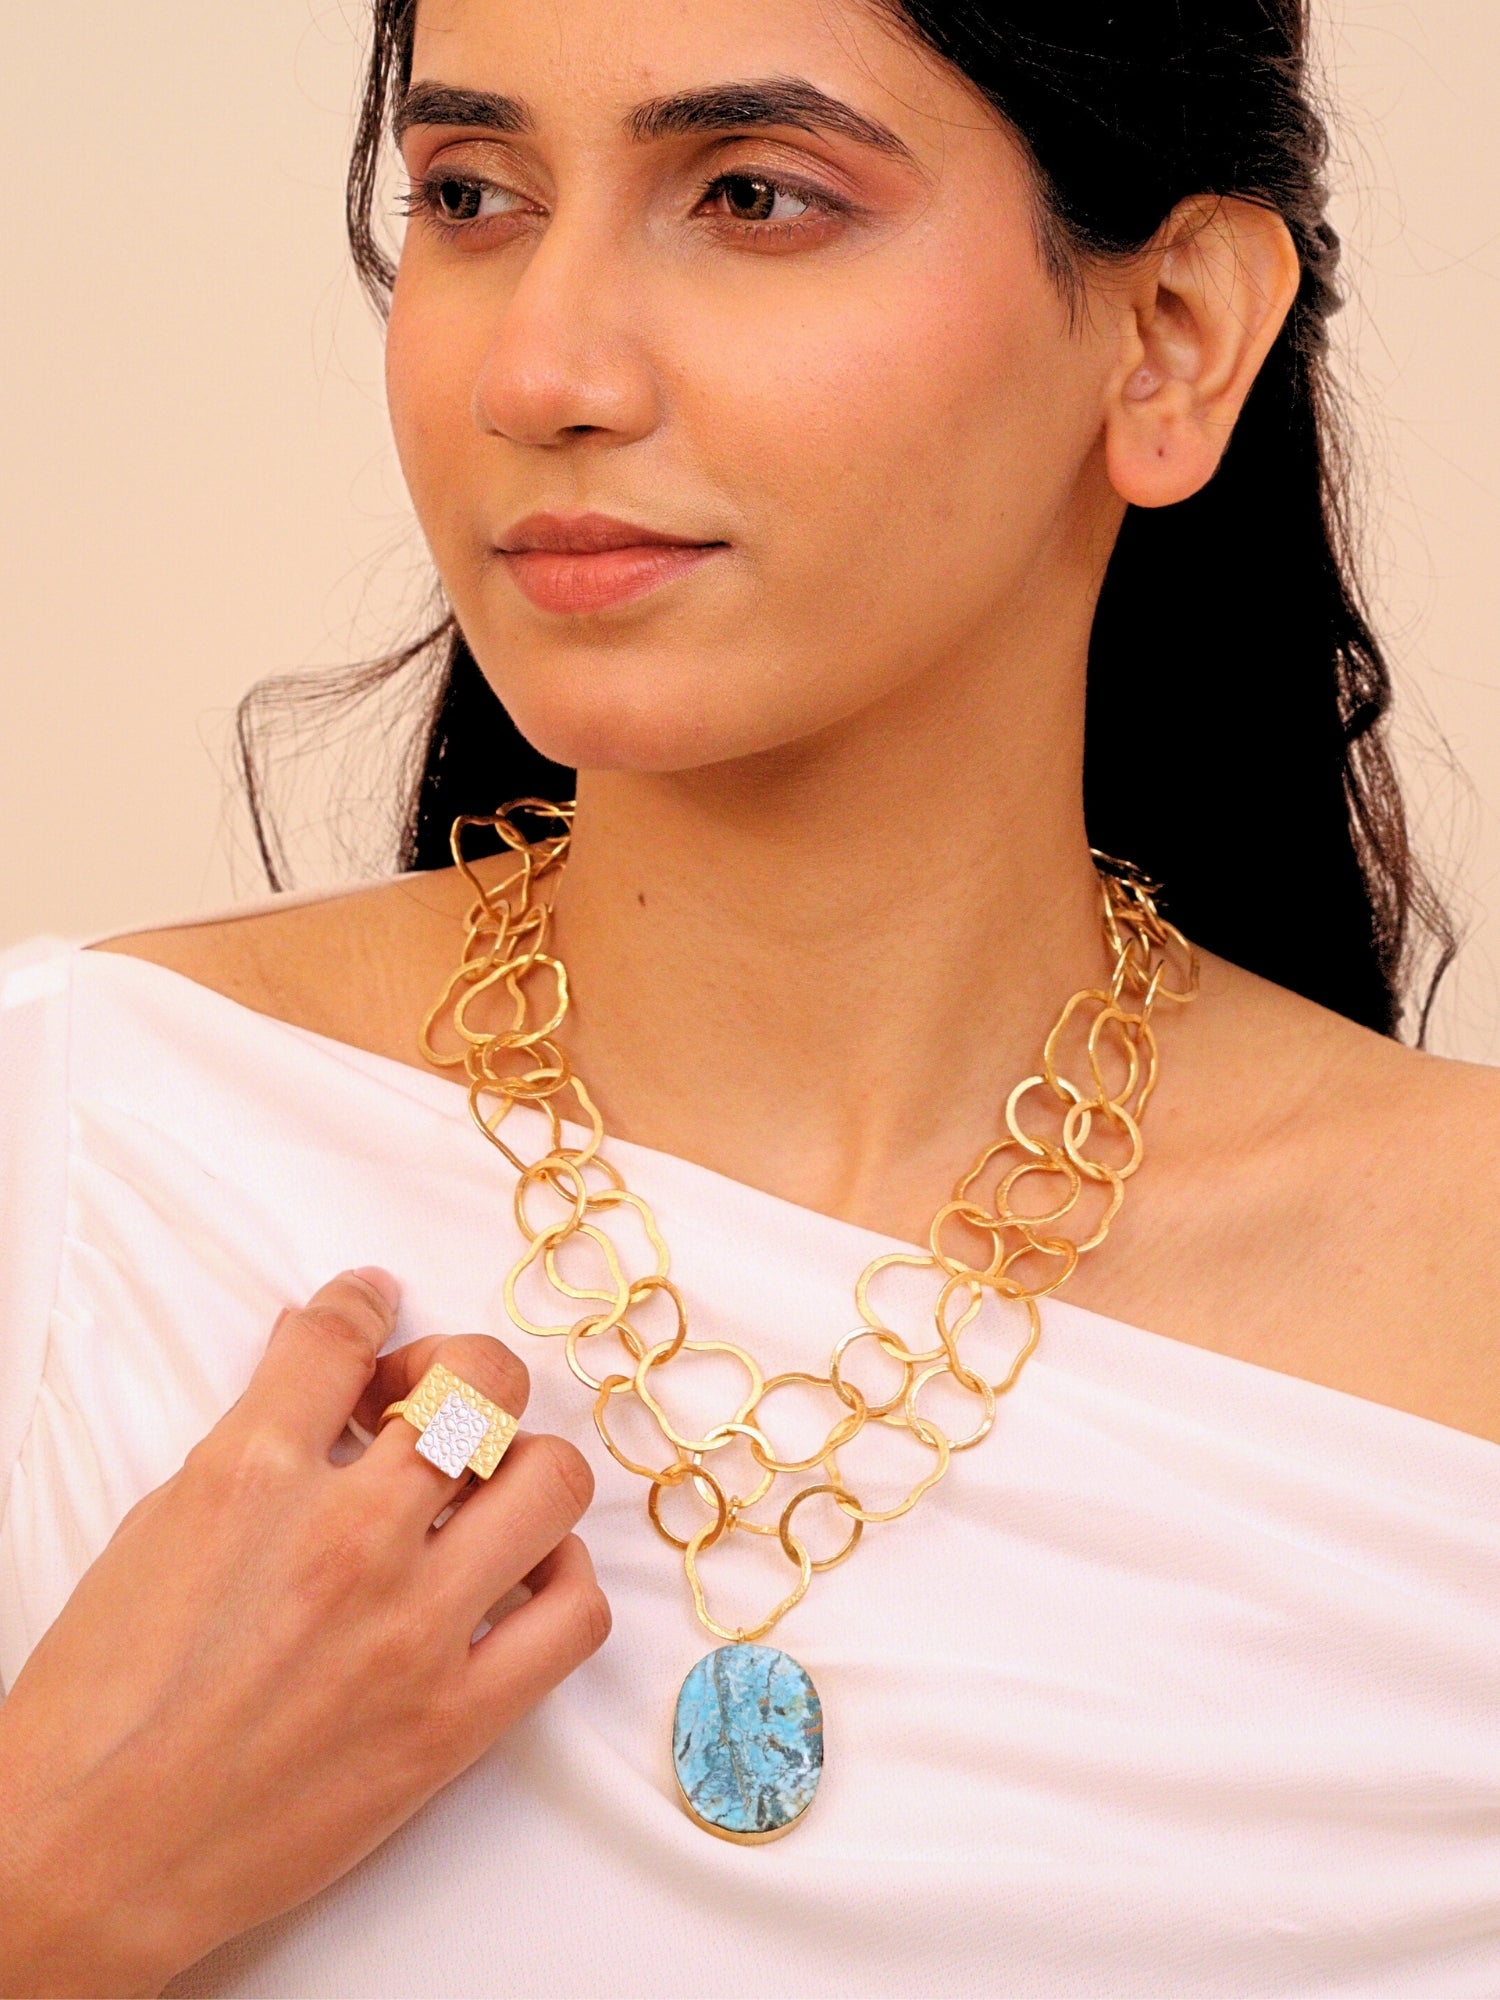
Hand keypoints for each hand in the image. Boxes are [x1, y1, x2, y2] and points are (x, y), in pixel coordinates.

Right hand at [0, 1270, 609, 1997]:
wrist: (94, 1854)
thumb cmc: (105, 1698)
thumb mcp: (157, 1529)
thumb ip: (249, 1441)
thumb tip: (318, 1370)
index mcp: (252, 1475)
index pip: (342, 1332)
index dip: (364, 1299)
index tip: (377, 1301)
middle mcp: (348, 1535)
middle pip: (480, 1382)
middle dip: (462, 1372)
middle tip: (433, 1410)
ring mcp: (414, 1627)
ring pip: (550, 1480)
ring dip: (524, 1467)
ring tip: (486, 1495)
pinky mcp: (456, 1718)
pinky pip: (575, 1615)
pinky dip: (564, 1580)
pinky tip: (520, 1579)